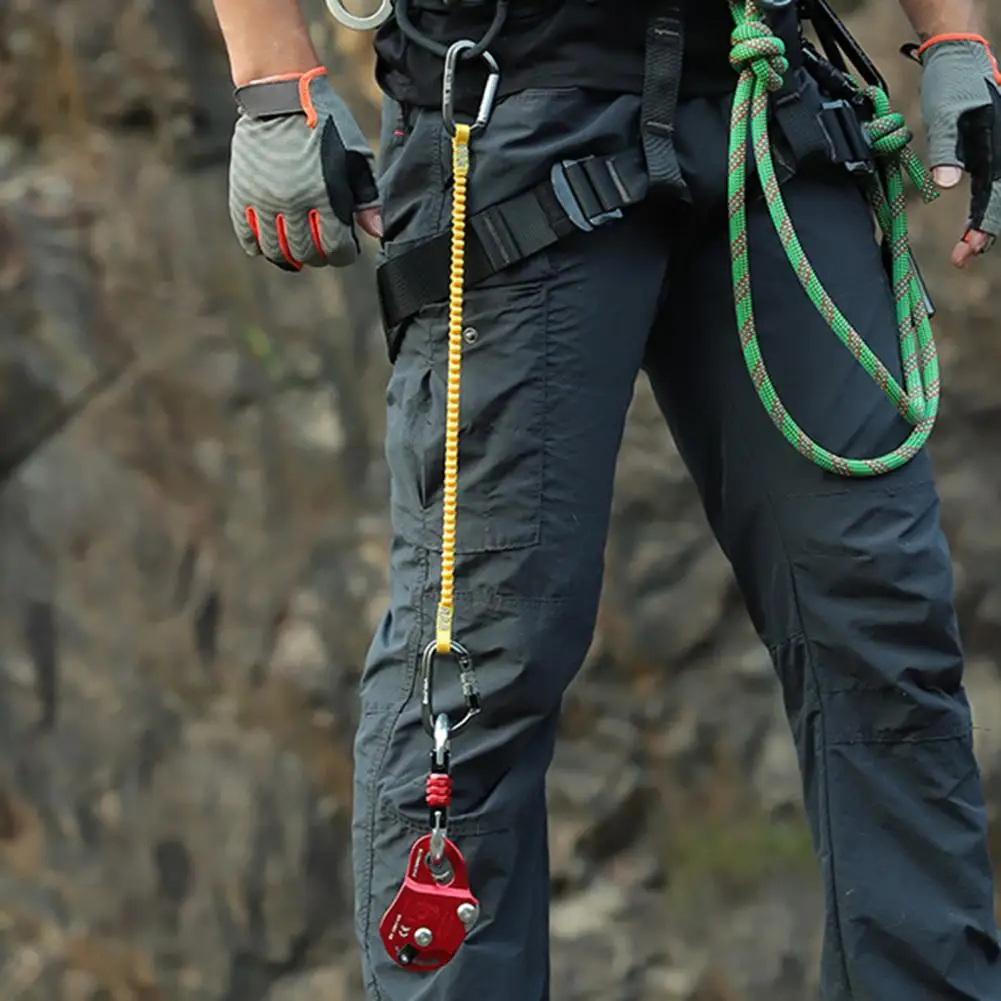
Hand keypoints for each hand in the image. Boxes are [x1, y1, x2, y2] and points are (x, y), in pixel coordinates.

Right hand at [228, 67, 382, 269]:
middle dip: (319, 256)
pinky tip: (271, 241)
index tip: (345, 246)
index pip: (336, 249)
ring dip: (290, 255)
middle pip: (306, 253)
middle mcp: (292, 201)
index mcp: (325, 195)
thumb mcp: (356, 157)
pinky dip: (259, 244)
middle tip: (322, 247)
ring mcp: (264, 199)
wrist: (281, 93)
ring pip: (276, 250)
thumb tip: (376, 232)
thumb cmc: (327, 125)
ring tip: (298, 248)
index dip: (344, 254)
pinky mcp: (243, 192)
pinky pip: (247, 235)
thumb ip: (367, 198)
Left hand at [917, 35, 1000, 267]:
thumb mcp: (944, 115)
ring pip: (998, 197)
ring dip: (984, 225)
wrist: (959, 58)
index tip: (967, 251)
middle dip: (984, 233)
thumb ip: (946, 152)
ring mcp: (999, 151)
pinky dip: (983, 209)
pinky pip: (993, 186)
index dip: (982, 227)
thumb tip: (947, 185)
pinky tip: (971, 228)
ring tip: (966, 250)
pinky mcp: (991, 151)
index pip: (995, 196)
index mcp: (997, 145)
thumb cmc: (952, 83)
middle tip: (962, 258)